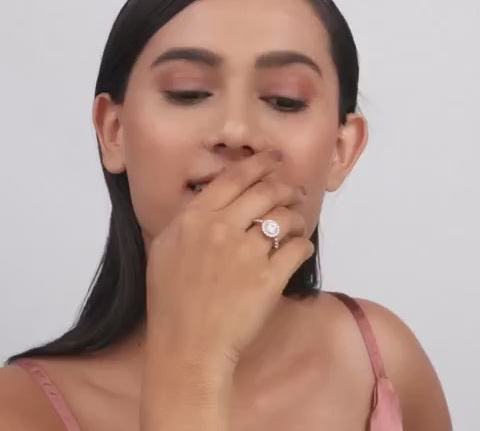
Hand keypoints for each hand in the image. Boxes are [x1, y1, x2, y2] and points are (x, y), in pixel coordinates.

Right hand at [145, 149, 311, 371]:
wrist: (186, 346)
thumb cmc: (170, 300)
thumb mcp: (165, 250)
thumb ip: (188, 221)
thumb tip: (212, 202)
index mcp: (195, 218)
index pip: (234, 178)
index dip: (259, 162)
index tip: (275, 157)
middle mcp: (221, 228)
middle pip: (265, 192)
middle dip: (286, 187)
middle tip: (296, 190)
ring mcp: (245, 253)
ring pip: (284, 218)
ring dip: (297, 217)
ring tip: (298, 223)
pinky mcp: (268, 279)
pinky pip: (296, 249)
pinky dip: (302, 246)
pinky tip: (299, 249)